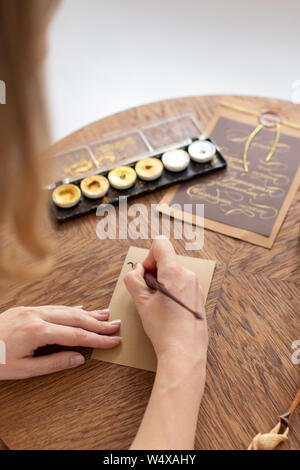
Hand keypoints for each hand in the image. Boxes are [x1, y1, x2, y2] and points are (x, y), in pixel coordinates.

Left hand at [0, 305, 120, 379]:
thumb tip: (79, 358)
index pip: (76, 334)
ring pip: (66, 309)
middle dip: (97, 322)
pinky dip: (70, 309)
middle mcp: (37, 316)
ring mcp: (31, 310)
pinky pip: (54, 307)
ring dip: (87, 313)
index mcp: (37, 331)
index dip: (97, 339)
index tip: (113, 340)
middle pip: (75, 317)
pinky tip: (80, 309)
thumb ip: (54, 363)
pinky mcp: (26, 309)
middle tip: (116, 325)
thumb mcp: (23, 369)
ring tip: (104, 315)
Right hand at [124, 239, 207, 367]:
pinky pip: (181, 285)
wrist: (184, 352)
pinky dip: (172, 292)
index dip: (148, 257)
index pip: (160, 244)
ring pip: (173, 274)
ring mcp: (196, 286)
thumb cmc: (164, 328)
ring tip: (158, 306)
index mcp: (174, 272)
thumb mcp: (141, 302)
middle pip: (166, 261)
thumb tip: (138, 272)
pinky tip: (167, 311)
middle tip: (148, 295)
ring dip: (162, 284)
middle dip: (153, 273)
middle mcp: (188, 275)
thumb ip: (133, 279)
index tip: (145, 275)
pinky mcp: (198, 297)